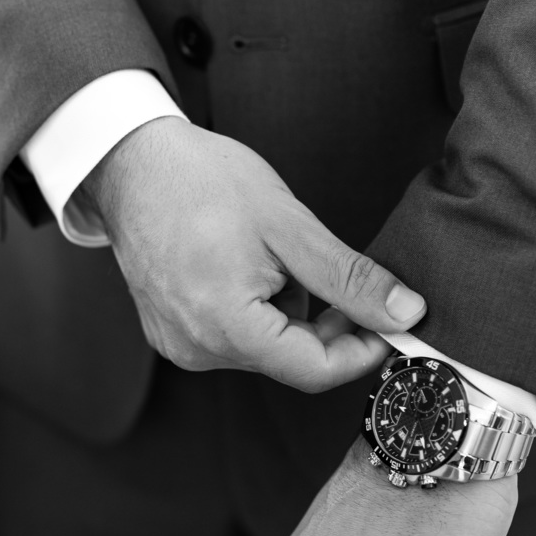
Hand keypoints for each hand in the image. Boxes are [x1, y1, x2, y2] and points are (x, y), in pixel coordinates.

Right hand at [80, 117, 425, 392]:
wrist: (131, 164)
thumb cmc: (202, 182)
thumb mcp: (290, 226)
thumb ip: (350, 279)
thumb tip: (405, 313)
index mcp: (227, 326)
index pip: (316, 371)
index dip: (363, 349)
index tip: (389, 319)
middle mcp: (198, 349)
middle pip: (291, 362)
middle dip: (323, 325)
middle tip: (330, 271)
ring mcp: (180, 346)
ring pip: (265, 350)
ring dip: (286, 314)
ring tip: (268, 257)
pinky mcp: (171, 335)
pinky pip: (233, 338)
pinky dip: (253, 311)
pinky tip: (240, 267)